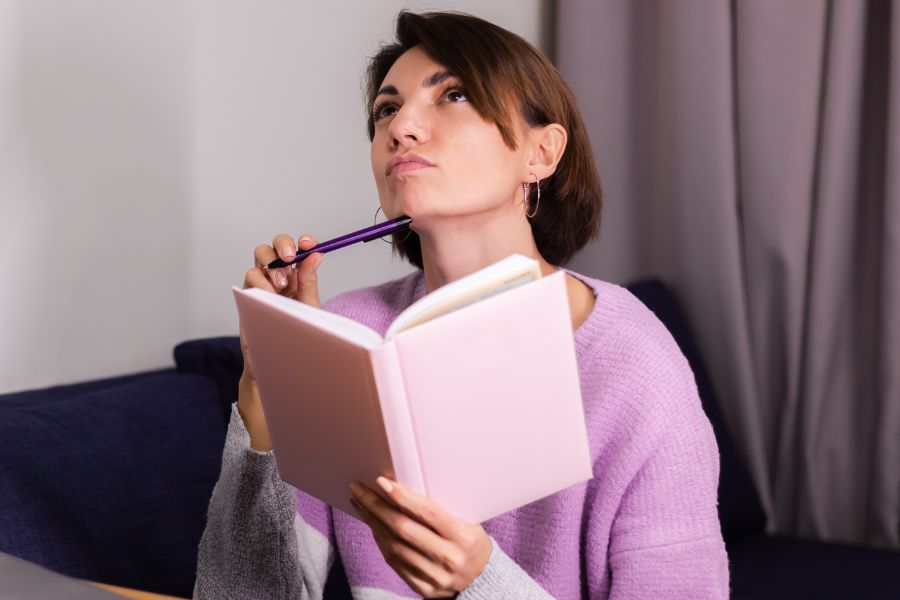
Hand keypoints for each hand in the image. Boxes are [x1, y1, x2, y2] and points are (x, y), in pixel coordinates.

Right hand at [238, 233, 324, 450]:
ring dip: (270, 268)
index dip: (301, 243)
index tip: (309, 243)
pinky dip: (260, 283)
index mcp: (296, 278)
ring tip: (281, 287)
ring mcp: (260, 287)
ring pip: (258, 260)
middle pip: (272, 248)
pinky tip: (270, 297)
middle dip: (281, 247)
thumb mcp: (309, 307)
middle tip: (289, 259)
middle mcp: (277, 279)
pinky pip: (248, 279)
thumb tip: (317, 254)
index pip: (296, 251)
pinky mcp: (247, 299)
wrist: (278, 365)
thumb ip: (309, 281)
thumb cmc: (297, 337)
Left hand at [349, 477, 492, 597]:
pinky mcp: (424, 588)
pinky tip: (373, 526)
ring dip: (373, 523)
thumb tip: (403, 488)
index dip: (402, 496)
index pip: (427, 512)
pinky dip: (380, 542)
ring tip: (361, 504)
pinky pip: (394, 563)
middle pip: (403, 529)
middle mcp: (449, 557)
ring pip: (394, 546)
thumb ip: (440, 510)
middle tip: (358, 489)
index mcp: (463, 536)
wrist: (482, 579)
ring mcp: (436, 576)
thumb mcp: (467, 521)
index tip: (382, 482)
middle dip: (376, 506)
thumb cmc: (470, 541)